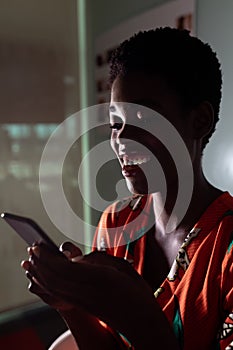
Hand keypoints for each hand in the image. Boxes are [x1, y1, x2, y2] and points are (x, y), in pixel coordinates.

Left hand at [21, 243, 178, 347]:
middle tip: (32, 247)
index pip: (66, 267)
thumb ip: (99, 259)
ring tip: (32, 260)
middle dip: (40, 261)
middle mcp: (88, 292)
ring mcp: (83, 302)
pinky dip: (45, 284)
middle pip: (55, 277)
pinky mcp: (82, 307)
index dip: (49, 256)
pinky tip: (41, 277)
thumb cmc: (136, 292)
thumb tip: (76, 258)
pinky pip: (58, 296)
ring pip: (54, 287)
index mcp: (101, 278)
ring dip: (40, 272)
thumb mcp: (123, 268)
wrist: (141, 322)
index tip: (39, 244)